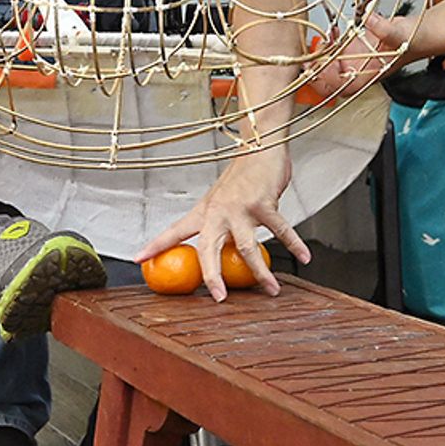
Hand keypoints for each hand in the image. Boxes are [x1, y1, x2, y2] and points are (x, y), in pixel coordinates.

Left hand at [137, 148, 306, 300]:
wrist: (261, 147)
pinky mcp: (263, 203)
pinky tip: (305, 258)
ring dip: (261, 272)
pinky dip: (295, 245)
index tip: (139, 259)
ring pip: (246, 248)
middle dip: (211, 276)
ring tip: (272, 289)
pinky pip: (281, 230)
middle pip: (208, 248)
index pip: (175, 231)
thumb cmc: (243, 178)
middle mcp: (218, 211)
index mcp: (205, 211)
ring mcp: (240, 207)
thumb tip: (218, 253)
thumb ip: (218, 224)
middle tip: (219, 298)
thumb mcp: (222, 200)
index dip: (156, 245)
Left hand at [311, 12, 418, 100]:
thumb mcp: (400, 35)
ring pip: (329, 65)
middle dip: (316, 72)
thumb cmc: (412, 41)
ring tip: (322, 41)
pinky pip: (335, 49)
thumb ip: (385, 29)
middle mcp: (359, 70)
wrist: (417, 32)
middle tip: (312, 57)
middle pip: (330, 82)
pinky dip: (329, 42)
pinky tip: (332, 32)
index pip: (342, 87)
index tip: (322, 65)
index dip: (328, 80)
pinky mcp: (353, 47)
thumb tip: (372, 21)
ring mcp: (355, 59)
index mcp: (369, 76)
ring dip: (320, 55)